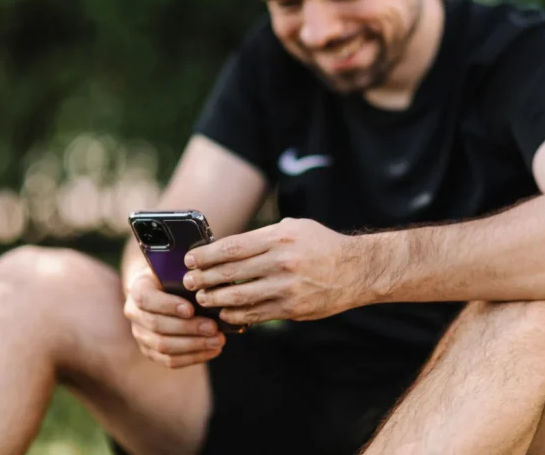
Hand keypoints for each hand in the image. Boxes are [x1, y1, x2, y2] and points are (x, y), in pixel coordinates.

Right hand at [123, 269, 225, 368]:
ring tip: (218, 341)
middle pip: (157, 326)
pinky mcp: (150, 352)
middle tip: (213, 328)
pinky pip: (170, 361)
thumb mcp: (176, 272)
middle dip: (188, 328)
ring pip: (163, 346)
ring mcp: (140, 335)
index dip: (168, 306)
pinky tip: (212, 351)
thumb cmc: (174, 279)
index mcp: (137, 289)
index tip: (191, 309)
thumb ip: (187, 280)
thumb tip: (209, 289)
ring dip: (194, 345)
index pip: (146, 299)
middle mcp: (134, 314)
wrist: (161, 291)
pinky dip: (194, 357)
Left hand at [182, 218, 378, 324]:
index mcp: (279, 238)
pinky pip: (255, 314)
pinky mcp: (292, 308)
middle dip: (203, 279)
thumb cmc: (321, 245)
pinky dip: (236, 315)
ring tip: (202, 299)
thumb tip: (227, 248)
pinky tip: (225, 313)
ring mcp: (286, 287)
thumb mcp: (293, 228)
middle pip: (230, 273)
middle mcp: (281, 262)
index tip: (190, 260)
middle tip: (188, 282)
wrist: (356, 270)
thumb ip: (262, 237)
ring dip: (215, 300)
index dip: (206, 255)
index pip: (231, 247)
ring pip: (238, 297)